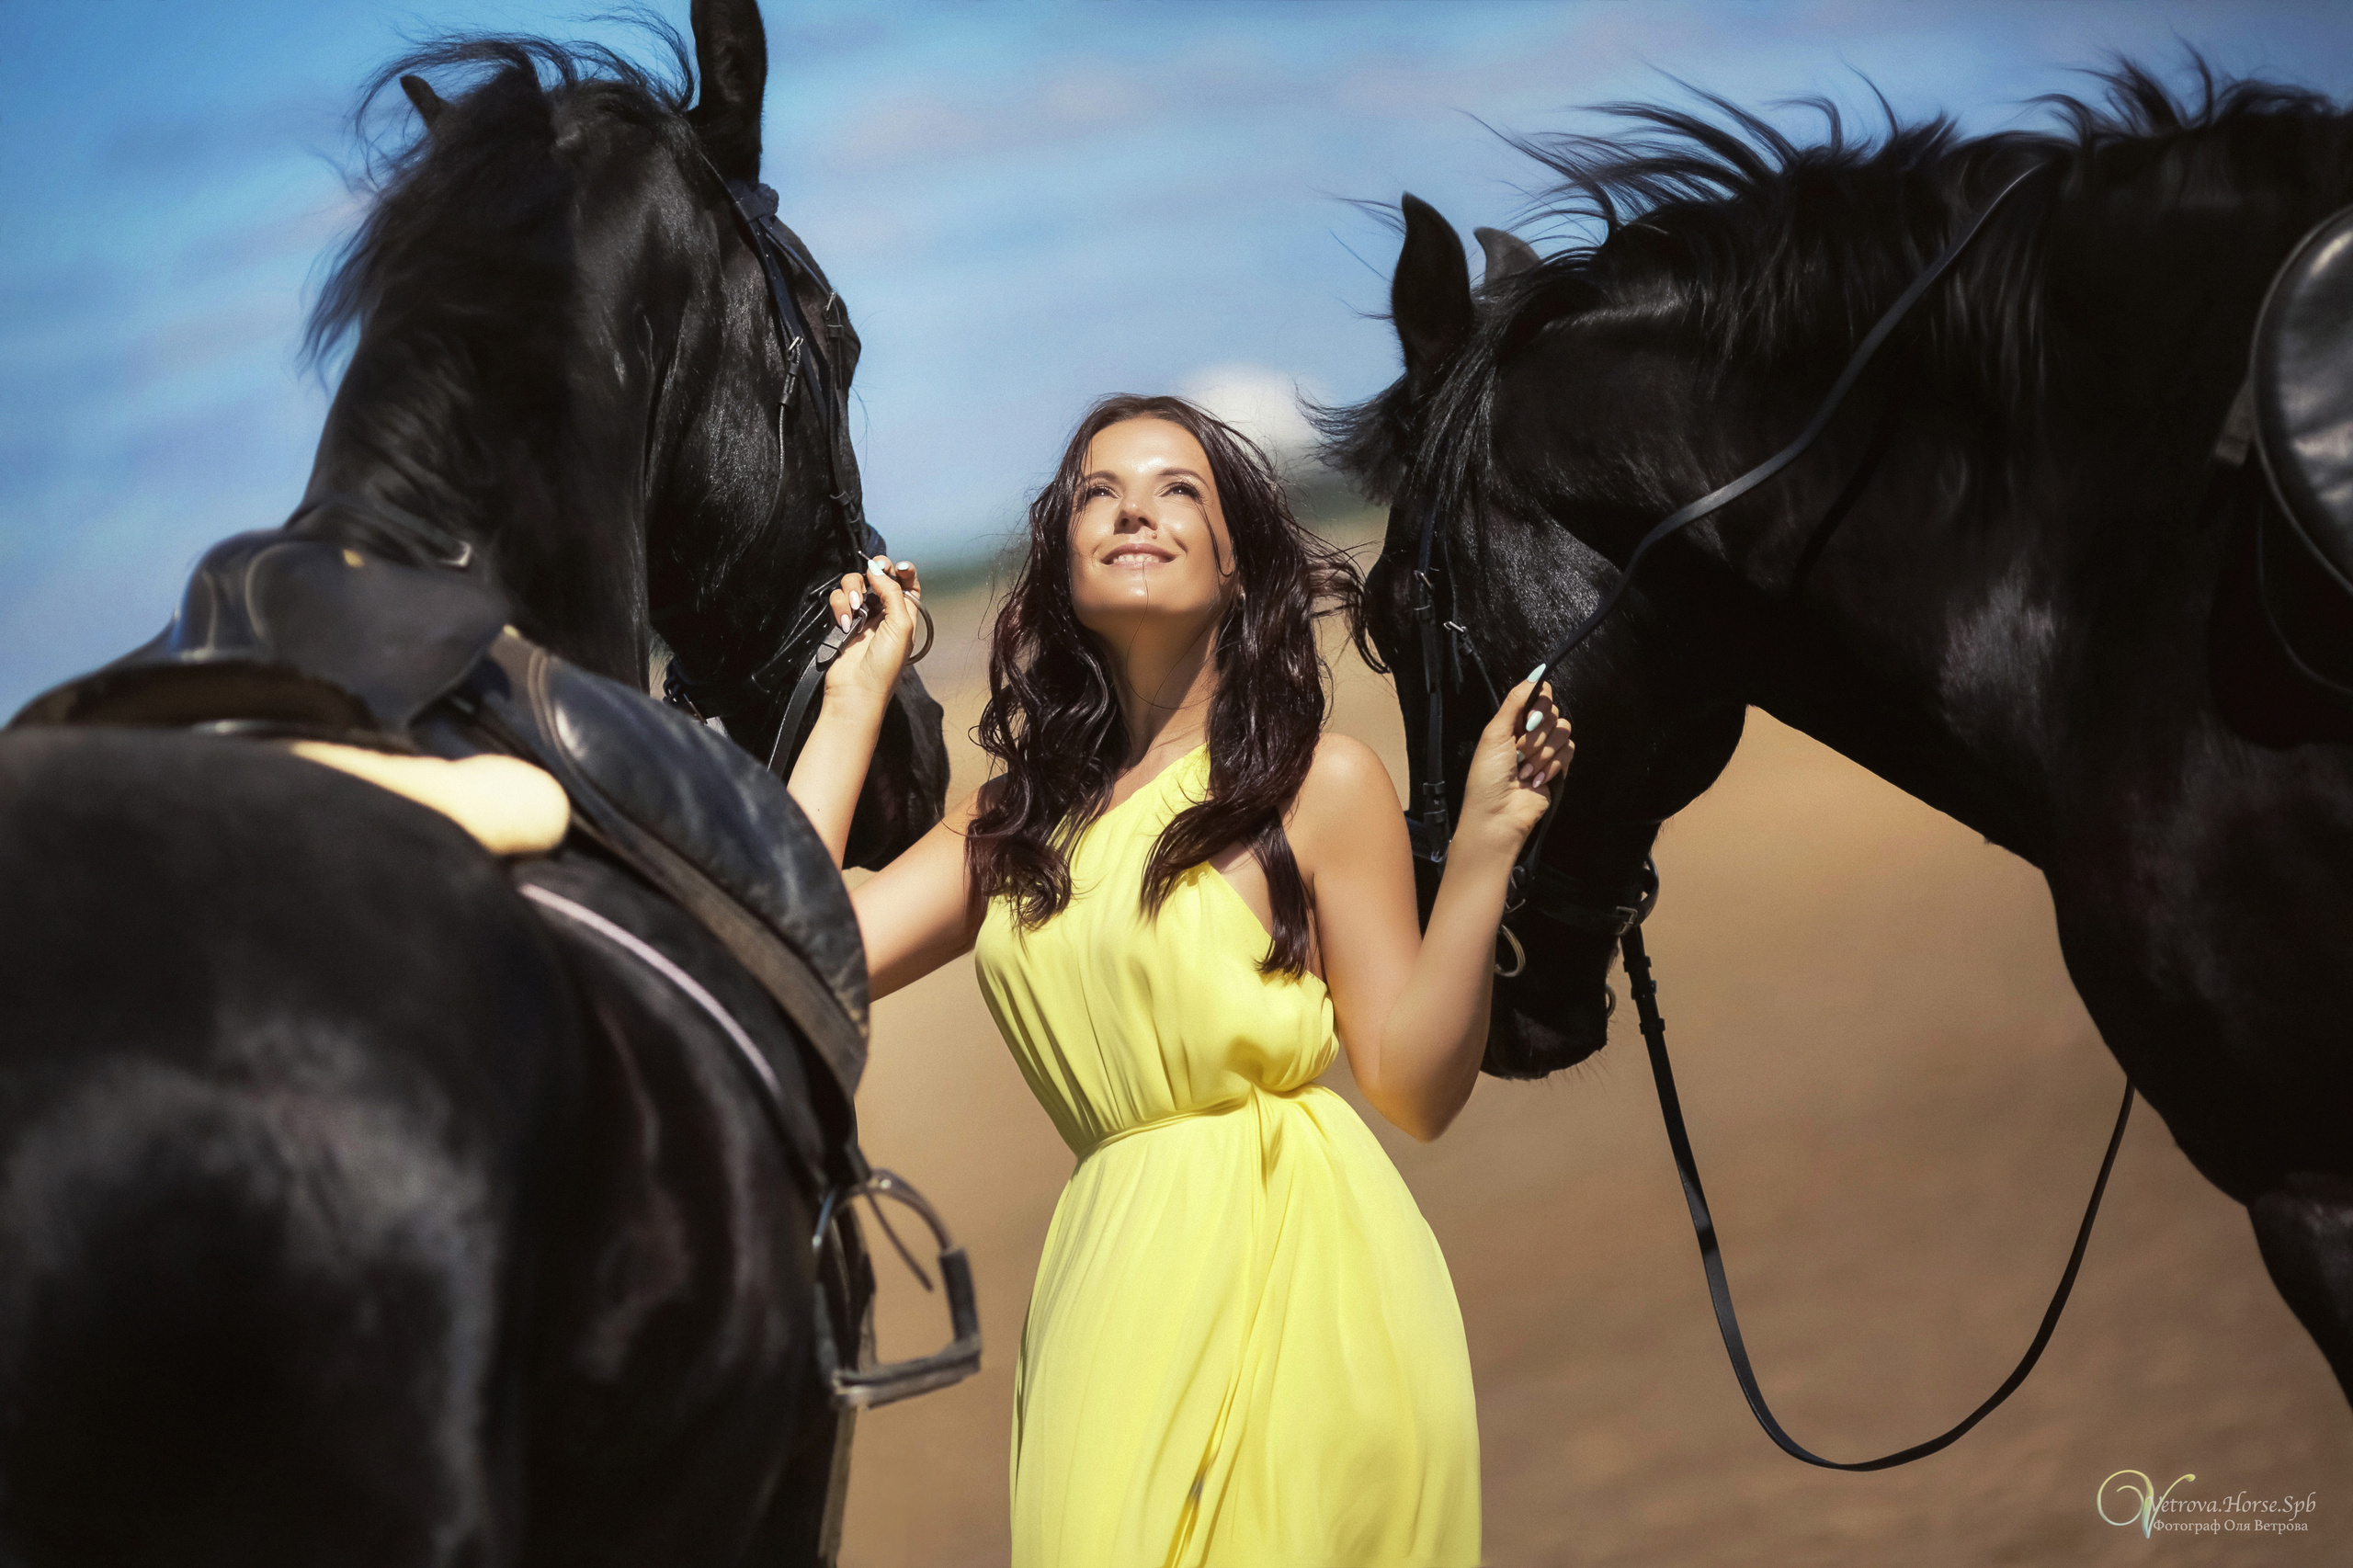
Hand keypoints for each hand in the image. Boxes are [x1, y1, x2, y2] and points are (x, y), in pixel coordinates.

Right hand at [821, 555, 922, 715]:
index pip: (907, 582)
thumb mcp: (901, 626)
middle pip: (879, 576)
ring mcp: (862, 615)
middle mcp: (885, 612)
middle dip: (875, 571)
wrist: (856, 689)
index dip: (903, 571)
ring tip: (855, 610)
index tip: (899, 567)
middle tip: (872, 575)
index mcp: (905, 613)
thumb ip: (892, 593)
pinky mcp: (842, 620)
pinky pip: (839, 599)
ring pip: (855, 583)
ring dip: (853, 590)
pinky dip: (840, 605)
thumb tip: (877, 569)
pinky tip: (844, 622)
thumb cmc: (885, 665)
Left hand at [1456, 676, 1569, 858]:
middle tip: (1518, 752)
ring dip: (1543, 753)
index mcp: (1512, 721)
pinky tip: (1536, 779)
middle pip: (1553, 712)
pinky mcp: (1558, 768)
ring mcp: (1546, 750)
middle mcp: (1530, 732)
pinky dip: (1553, 766)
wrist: (1498, 814)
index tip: (1528, 720)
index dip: (1538, 704)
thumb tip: (1537, 672)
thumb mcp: (1495, 733)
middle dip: (1536, 734)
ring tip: (1525, 771)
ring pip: (1564, 732)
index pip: (1539, 695)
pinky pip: (1569, 751)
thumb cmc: (1488, 775)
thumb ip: (1516, 701)